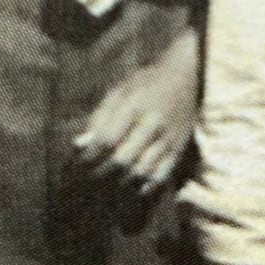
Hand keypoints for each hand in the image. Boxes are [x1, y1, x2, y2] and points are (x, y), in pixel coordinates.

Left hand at [74, 27, 199, 194]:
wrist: (186, 75)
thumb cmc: (145, 83)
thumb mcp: (119, 91)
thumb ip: (99, 117)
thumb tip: (81, 146)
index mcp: (135, 105)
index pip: (107, 140)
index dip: (90, 157)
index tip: (78, 165)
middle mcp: (153, 122)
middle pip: (123, 160)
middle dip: (102, 174)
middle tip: (89, 180)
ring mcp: (168, 137)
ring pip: (141, 171)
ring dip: (120, 183)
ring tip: (107, 187)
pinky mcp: (179, 147)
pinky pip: (162, 175)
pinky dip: (145, 187)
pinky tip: (133, 189)